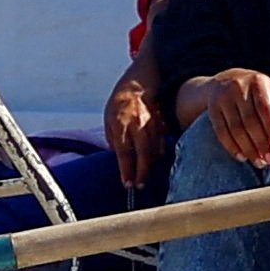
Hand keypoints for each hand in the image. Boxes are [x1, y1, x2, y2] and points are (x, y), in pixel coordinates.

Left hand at [106, 75, 161, 191]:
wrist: (138, 84)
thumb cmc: (119, 104)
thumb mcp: (108, 119)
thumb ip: (113, 139)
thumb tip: (118, 158)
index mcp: (120, 123)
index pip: (124, 151)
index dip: (126, 169)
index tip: (127, 183)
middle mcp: (136, 124)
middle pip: (142, 152)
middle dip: (142, 171)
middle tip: (139, 186)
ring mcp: (150, 123)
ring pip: (154, 149)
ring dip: (150, 165)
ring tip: (145, 177)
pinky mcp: (160, 124)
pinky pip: (161, 142)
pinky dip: (158, 154)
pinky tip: (155, 162)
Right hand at [205, 68, 269, 167]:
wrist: (223, 81)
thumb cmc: (255, 91)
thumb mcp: (269, 90)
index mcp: (256, 82)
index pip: (264, 106)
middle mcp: (238, 87)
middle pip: (249, 120)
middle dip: (261, 142)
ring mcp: (223, 98)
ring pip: (235, 128)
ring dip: (248, 148)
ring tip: (259, 163)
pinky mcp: (212, 109)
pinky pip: (221, 132)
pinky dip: (232, 147)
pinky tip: (242, 157)